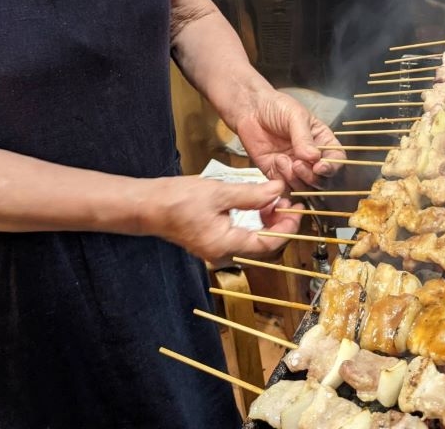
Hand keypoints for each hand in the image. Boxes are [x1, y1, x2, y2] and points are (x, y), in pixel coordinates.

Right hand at [139, 176, 302, 265]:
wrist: (148, 206)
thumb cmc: (177, 199)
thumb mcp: (219, 192)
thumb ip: (252, 194)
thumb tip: (278, 190)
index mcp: (226, 246)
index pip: (269, 244)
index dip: (288, 227)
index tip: (297, 208)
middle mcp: (223, 255)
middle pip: (264, 246)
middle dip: (280, 224)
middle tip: (289, 201)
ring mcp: (218, 251)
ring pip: (255, 242)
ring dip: (268, 222)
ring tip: (274, 199)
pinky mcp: (214, 243)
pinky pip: (243, 238)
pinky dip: (254, 223)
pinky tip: (256, 205)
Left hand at [234, 90, 345, 189]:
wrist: (251, 109)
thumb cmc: (277, 107)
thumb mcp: (295, 115)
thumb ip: (304, 137)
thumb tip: (313, 157)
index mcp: (322, 141)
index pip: (337, 160)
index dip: (332, 167)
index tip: (319, 167)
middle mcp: (311, 158)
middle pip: (323, 180)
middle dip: (311, 176)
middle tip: (297, 164)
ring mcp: (295, 168)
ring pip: (305, 188)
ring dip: (296, 179)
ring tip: (283, 160)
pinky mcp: (278, 174)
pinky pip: (285, 188)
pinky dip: (282, 181)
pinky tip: (275, 162)